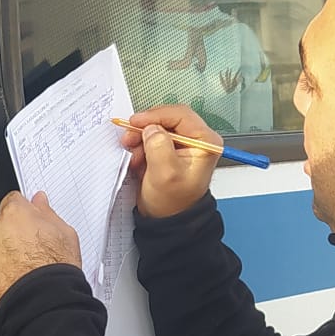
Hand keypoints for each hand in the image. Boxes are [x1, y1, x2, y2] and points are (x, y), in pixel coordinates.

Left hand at [0, 190, 80, 314]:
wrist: (43, 301)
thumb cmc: (55, 269)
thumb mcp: (64, 233)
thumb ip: (47, 213)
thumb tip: (39, 201)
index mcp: (15, 214)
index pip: (13, 202)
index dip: (22, 215)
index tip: (26, 225)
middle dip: (10, 238)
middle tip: (27, 255)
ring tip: (19, 273)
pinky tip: (9, 284)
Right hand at [118, 104, 221, 218]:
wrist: (168, 220)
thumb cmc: (173, 203)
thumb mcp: (165, 174)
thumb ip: (159, 147)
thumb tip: (151, 129)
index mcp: (205, 142)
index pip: (181, 115)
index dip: (156, 116)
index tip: (136, 122)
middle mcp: (196, 140)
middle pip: (168, 119)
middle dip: (146, 127)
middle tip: (129, 136)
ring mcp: (182, 145)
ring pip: (157, 128)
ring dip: (141, 138)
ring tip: (133, 154)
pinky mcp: (169, 150)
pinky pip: (152, 138)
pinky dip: (141, 146)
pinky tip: (137, 159)